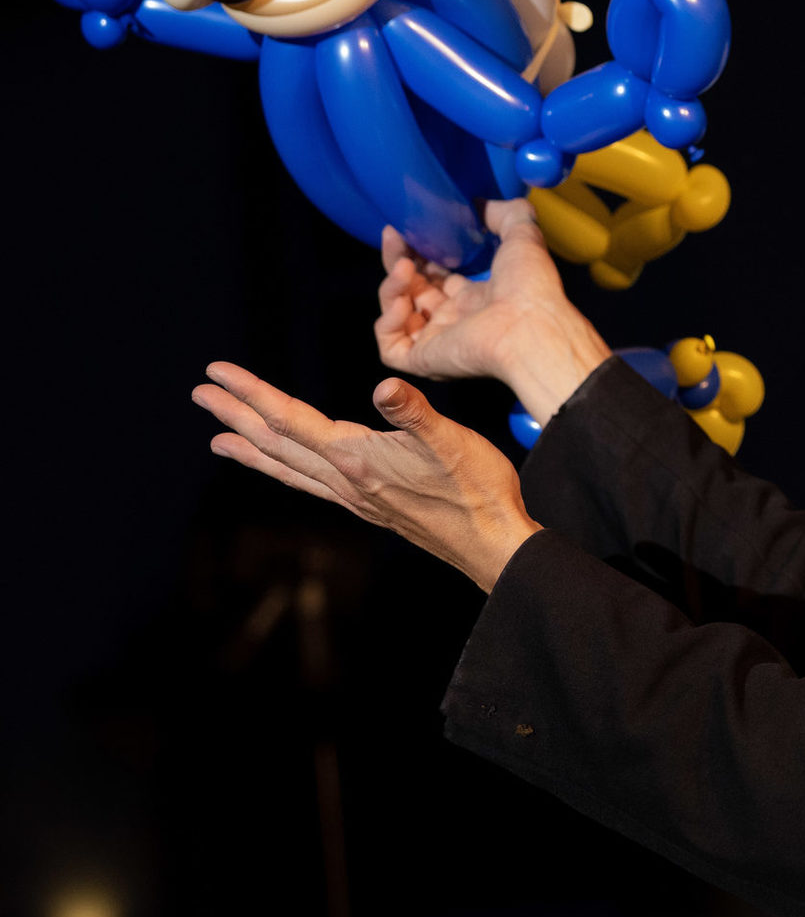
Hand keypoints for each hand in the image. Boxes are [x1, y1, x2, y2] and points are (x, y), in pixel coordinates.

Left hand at [194, 362, 539, 590]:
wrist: (492, 544)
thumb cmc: (478, 490)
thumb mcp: (452, 441)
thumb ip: (415, 412)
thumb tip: (384, 385)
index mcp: (357, 459)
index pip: (291, 419)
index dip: (252, 393)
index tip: (217, 372)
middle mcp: (346, 481)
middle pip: (278, 443)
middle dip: (237, 416)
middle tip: (201, 394)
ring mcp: (354, 497)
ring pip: (290, 468)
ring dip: (252, 449)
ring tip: (220, 440)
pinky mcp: (369, 507)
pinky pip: (310, 484)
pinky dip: (285, 472)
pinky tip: (286, 469)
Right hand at [376, 199, 610, 422]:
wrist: (528, 326)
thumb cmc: (530, 286)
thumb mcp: (522, 236)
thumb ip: (505, 214)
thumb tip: (480, 203)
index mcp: (477, 297)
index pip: (437, 276)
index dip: (419, 253)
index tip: (407, 229)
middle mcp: (456, 320)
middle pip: (412, 290)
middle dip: (398, 260)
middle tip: (394, 236)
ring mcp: (438, 341)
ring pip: (396, 314)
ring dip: (391, 286)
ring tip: (405, 267)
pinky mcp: (424, 360)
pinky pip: (390, 346)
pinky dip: (388, 322)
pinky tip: (404, 302)